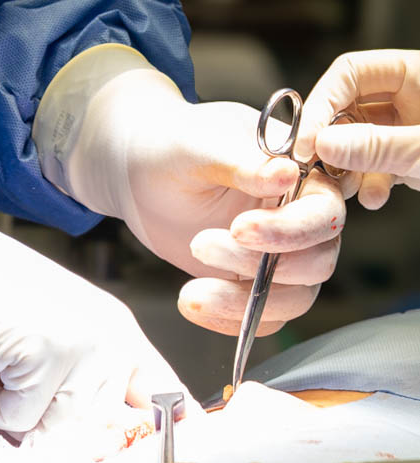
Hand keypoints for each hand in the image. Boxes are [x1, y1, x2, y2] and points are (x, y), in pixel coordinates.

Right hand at [0, 134, 195, 439]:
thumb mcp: (37, 345)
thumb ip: (72, 399)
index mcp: (119, 331)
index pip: (164, 413)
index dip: (127, 448)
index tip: (79, 443)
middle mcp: (112, 338)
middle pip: (97, 443)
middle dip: (44, 432)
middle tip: (7, 382)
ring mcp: (83, 345)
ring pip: (54, 438)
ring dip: (8, 416)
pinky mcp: (45, 353)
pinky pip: (14, 422)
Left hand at [33, 50, 344, 334]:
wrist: (138, 172)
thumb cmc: (168, 144)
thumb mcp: (195, 145)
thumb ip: (239, 160)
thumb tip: (286, 173)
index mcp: (298, 170)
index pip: (323, 210)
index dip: (289, 228)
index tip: (238, 227)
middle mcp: (300, 214)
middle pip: (318, 259)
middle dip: (263, 262)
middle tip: (201, 246)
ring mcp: (282, 252)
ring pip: (296, 296)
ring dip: (246, 301)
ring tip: (191, 292)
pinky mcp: (257, 281)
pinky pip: (265, 316)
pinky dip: (233, 318)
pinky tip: (193, 302)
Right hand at [296, 49, 419, 210]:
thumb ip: (378, 145)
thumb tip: (322, 144)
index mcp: (412, 71)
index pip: (348, 72)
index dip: (321, 102)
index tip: (304, 141)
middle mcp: (407, 95)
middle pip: (348, 106)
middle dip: (331, 140)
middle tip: (313, 166)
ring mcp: (408, 127)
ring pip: (359, 140)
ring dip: (347, 166)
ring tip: (343, 187)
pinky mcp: (412, 157)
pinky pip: (379, 164)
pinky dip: (371, 182)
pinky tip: (373, 197)